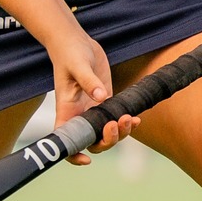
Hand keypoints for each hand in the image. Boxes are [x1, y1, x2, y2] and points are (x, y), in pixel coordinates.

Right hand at [47, 31, 140, 164]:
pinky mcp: (104, 101)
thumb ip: (88, 81)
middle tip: (117, 124)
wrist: (75, 41)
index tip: (87, 159)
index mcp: (67, 111)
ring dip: (120, 133)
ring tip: (130, 119)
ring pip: (106, 134)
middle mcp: (79, 115)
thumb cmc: (69, 52)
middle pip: (92, 142)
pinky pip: (116, 119)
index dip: (74, 155)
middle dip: (108, 141)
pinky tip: (135, 118)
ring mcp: (92, 110)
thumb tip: (101, 98)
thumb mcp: (77, 65)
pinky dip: (127, 123)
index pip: (66, 141)